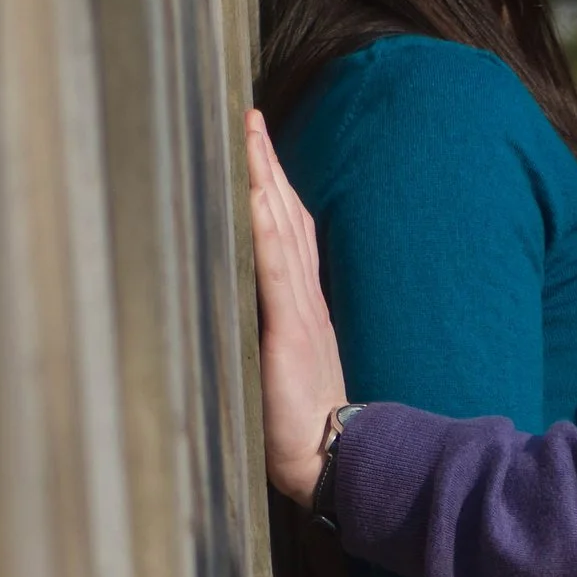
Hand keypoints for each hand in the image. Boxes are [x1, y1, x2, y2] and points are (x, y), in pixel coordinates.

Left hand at [246, 108, 346, 506]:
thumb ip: (270, 338)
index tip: (257, 146)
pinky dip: (262, 224)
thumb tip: (244, 319)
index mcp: (304, 308)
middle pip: (286, 216)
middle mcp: (304, 299)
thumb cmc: (301, 428)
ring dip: (263, 178)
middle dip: (266, 164)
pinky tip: (249, 192)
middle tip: (247, 115)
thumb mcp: (284, 371)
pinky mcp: (289, 329)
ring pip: (280, 228)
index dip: (275, 188)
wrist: (332, 461)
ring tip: (246, 132)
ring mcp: (298, 310)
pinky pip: (274, 267)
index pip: (291, 234)